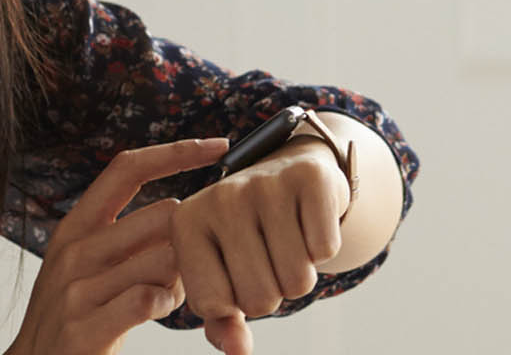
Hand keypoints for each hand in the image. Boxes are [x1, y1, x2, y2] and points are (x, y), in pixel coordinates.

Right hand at [6, 137, 228, 354]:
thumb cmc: (73, 317)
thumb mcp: (86, 266)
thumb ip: (124, 239)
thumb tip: (180, 212)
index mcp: (75, 226)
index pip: (126, 168)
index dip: (175, 152)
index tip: (217, 145)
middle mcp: (73, 249)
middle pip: (163, 214)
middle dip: (189, 239)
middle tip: (183, 269)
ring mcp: (76, 288)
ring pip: (164, 257)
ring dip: (181, 278)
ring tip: (168, 295)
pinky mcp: (85, 325)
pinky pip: (148, 299)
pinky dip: (166, 305)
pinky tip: (155, 312)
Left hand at [173, 138, 349, 354]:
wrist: (287, 174)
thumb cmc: (247, 236)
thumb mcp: (223, 274)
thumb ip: (222, 322)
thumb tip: (238, 352)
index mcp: (185, 223)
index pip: (213, 305)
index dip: (233, 303)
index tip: (234, 273)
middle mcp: (218, 198)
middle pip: (259, 299)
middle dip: (273, 293)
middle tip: (268, 257)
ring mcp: (263, 184)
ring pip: (297, 281)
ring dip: (300, 274)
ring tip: (288, 241)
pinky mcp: (308, 178)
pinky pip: (326, 249)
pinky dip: (324, 247)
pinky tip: (308, 221)